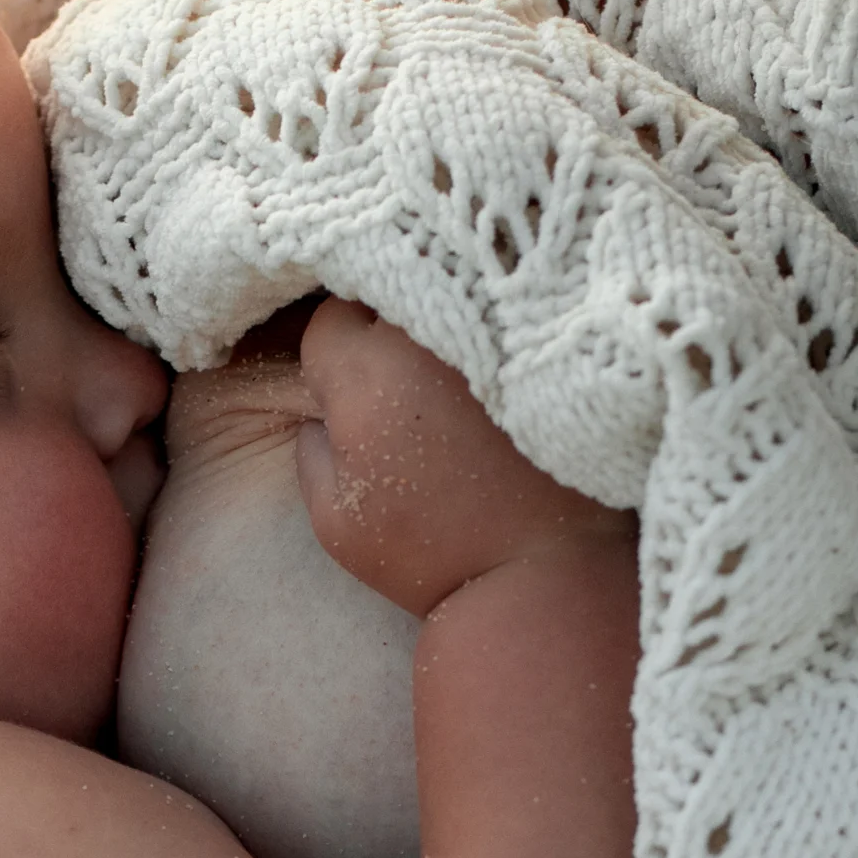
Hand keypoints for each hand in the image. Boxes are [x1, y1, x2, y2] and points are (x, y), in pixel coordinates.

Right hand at [295, 297, 629, 613]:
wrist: (540, 571)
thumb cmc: (433, 555)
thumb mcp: (337, 523)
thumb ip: (311, 453)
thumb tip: (321, 411)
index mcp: (365, 375)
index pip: (330, 319)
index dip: (336, 356)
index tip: (352, 391)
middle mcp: (427, 336)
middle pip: (390, 288)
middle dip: (386, 324)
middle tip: (402, 379)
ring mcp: (492, 328)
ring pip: (452, 286)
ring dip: (446, 316)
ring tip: (451, 369)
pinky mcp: (546, 340)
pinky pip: (509, 307)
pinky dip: (498, 325)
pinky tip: (501, 367)